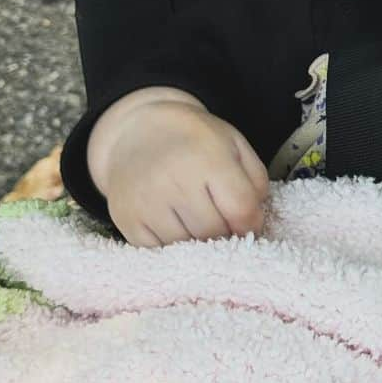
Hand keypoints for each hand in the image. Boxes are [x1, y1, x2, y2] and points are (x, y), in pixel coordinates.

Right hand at [88, 88, 269, 246]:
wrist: (137, 131)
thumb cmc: (194, 141)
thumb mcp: (234, 144)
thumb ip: (255, 180)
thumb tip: (254, 222)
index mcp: (208, 158)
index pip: (241, 209)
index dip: (251, 223)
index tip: (248, 223)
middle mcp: (174, 180)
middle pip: (214, 231)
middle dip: (225, 233)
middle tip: (224, 224)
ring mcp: (147, 201)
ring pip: (187, 246)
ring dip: (199, 243)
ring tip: (199, 223)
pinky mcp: (127, 218)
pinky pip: (159, 251)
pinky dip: (172, 246)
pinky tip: (175, 225)